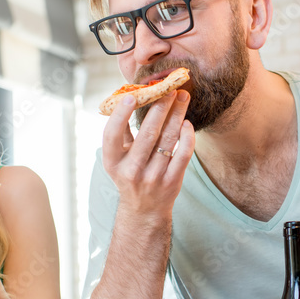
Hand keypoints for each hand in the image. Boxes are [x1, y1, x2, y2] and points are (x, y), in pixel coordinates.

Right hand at [102, 90, 194, 217]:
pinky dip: (187, 137)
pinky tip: (187, 123)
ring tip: (182, 97)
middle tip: (169, 89)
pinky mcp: (172, 182)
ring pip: (168, 140)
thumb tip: (127, 97)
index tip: (131, 95)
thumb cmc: (129, 174)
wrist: (143, 210)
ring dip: (177, 115)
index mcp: (113, 162)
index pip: (112, 136)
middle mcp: (131, 171)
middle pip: (147, 134)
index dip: (120, 115)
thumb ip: (121, 131)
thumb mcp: (118, 158)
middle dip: (160, 108)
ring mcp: (152, 177)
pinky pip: (182, 154)